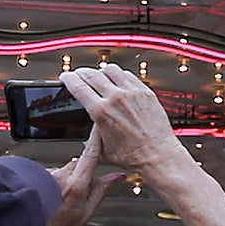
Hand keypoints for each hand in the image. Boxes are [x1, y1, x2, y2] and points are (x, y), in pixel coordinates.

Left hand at [48, 125, 117, 225]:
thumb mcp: (87, 211)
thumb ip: (102, 189)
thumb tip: (117, 177)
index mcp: (76, 185)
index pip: (91, 155)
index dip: (97, 139)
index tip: (101, 127)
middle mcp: (60, 177)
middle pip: (77, 163)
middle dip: (80, 172)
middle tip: (78, 192)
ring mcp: (46, 176)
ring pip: (63, 169)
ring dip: (64, 179)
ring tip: (59, 199)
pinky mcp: (36, 177)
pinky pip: (50, 174)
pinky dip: (52, 182)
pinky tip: (49, 196)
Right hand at [62, 62, 190, 181]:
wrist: (158, 154)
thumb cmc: (133, 156)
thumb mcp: (102, 148)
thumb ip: (92, 136)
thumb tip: (88, 132)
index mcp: (101, 111)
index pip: (78, 85)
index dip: (69, 78)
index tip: (66, 76)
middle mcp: (116, 98)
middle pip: (92, 74)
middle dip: (81, 73)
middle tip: (79, 74)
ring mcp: (132, 93)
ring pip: (111, 70)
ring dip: (100, 71)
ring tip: (98, 75)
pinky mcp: (145, 92)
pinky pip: (128, 75)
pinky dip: (119, 75)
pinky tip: (118, 80)